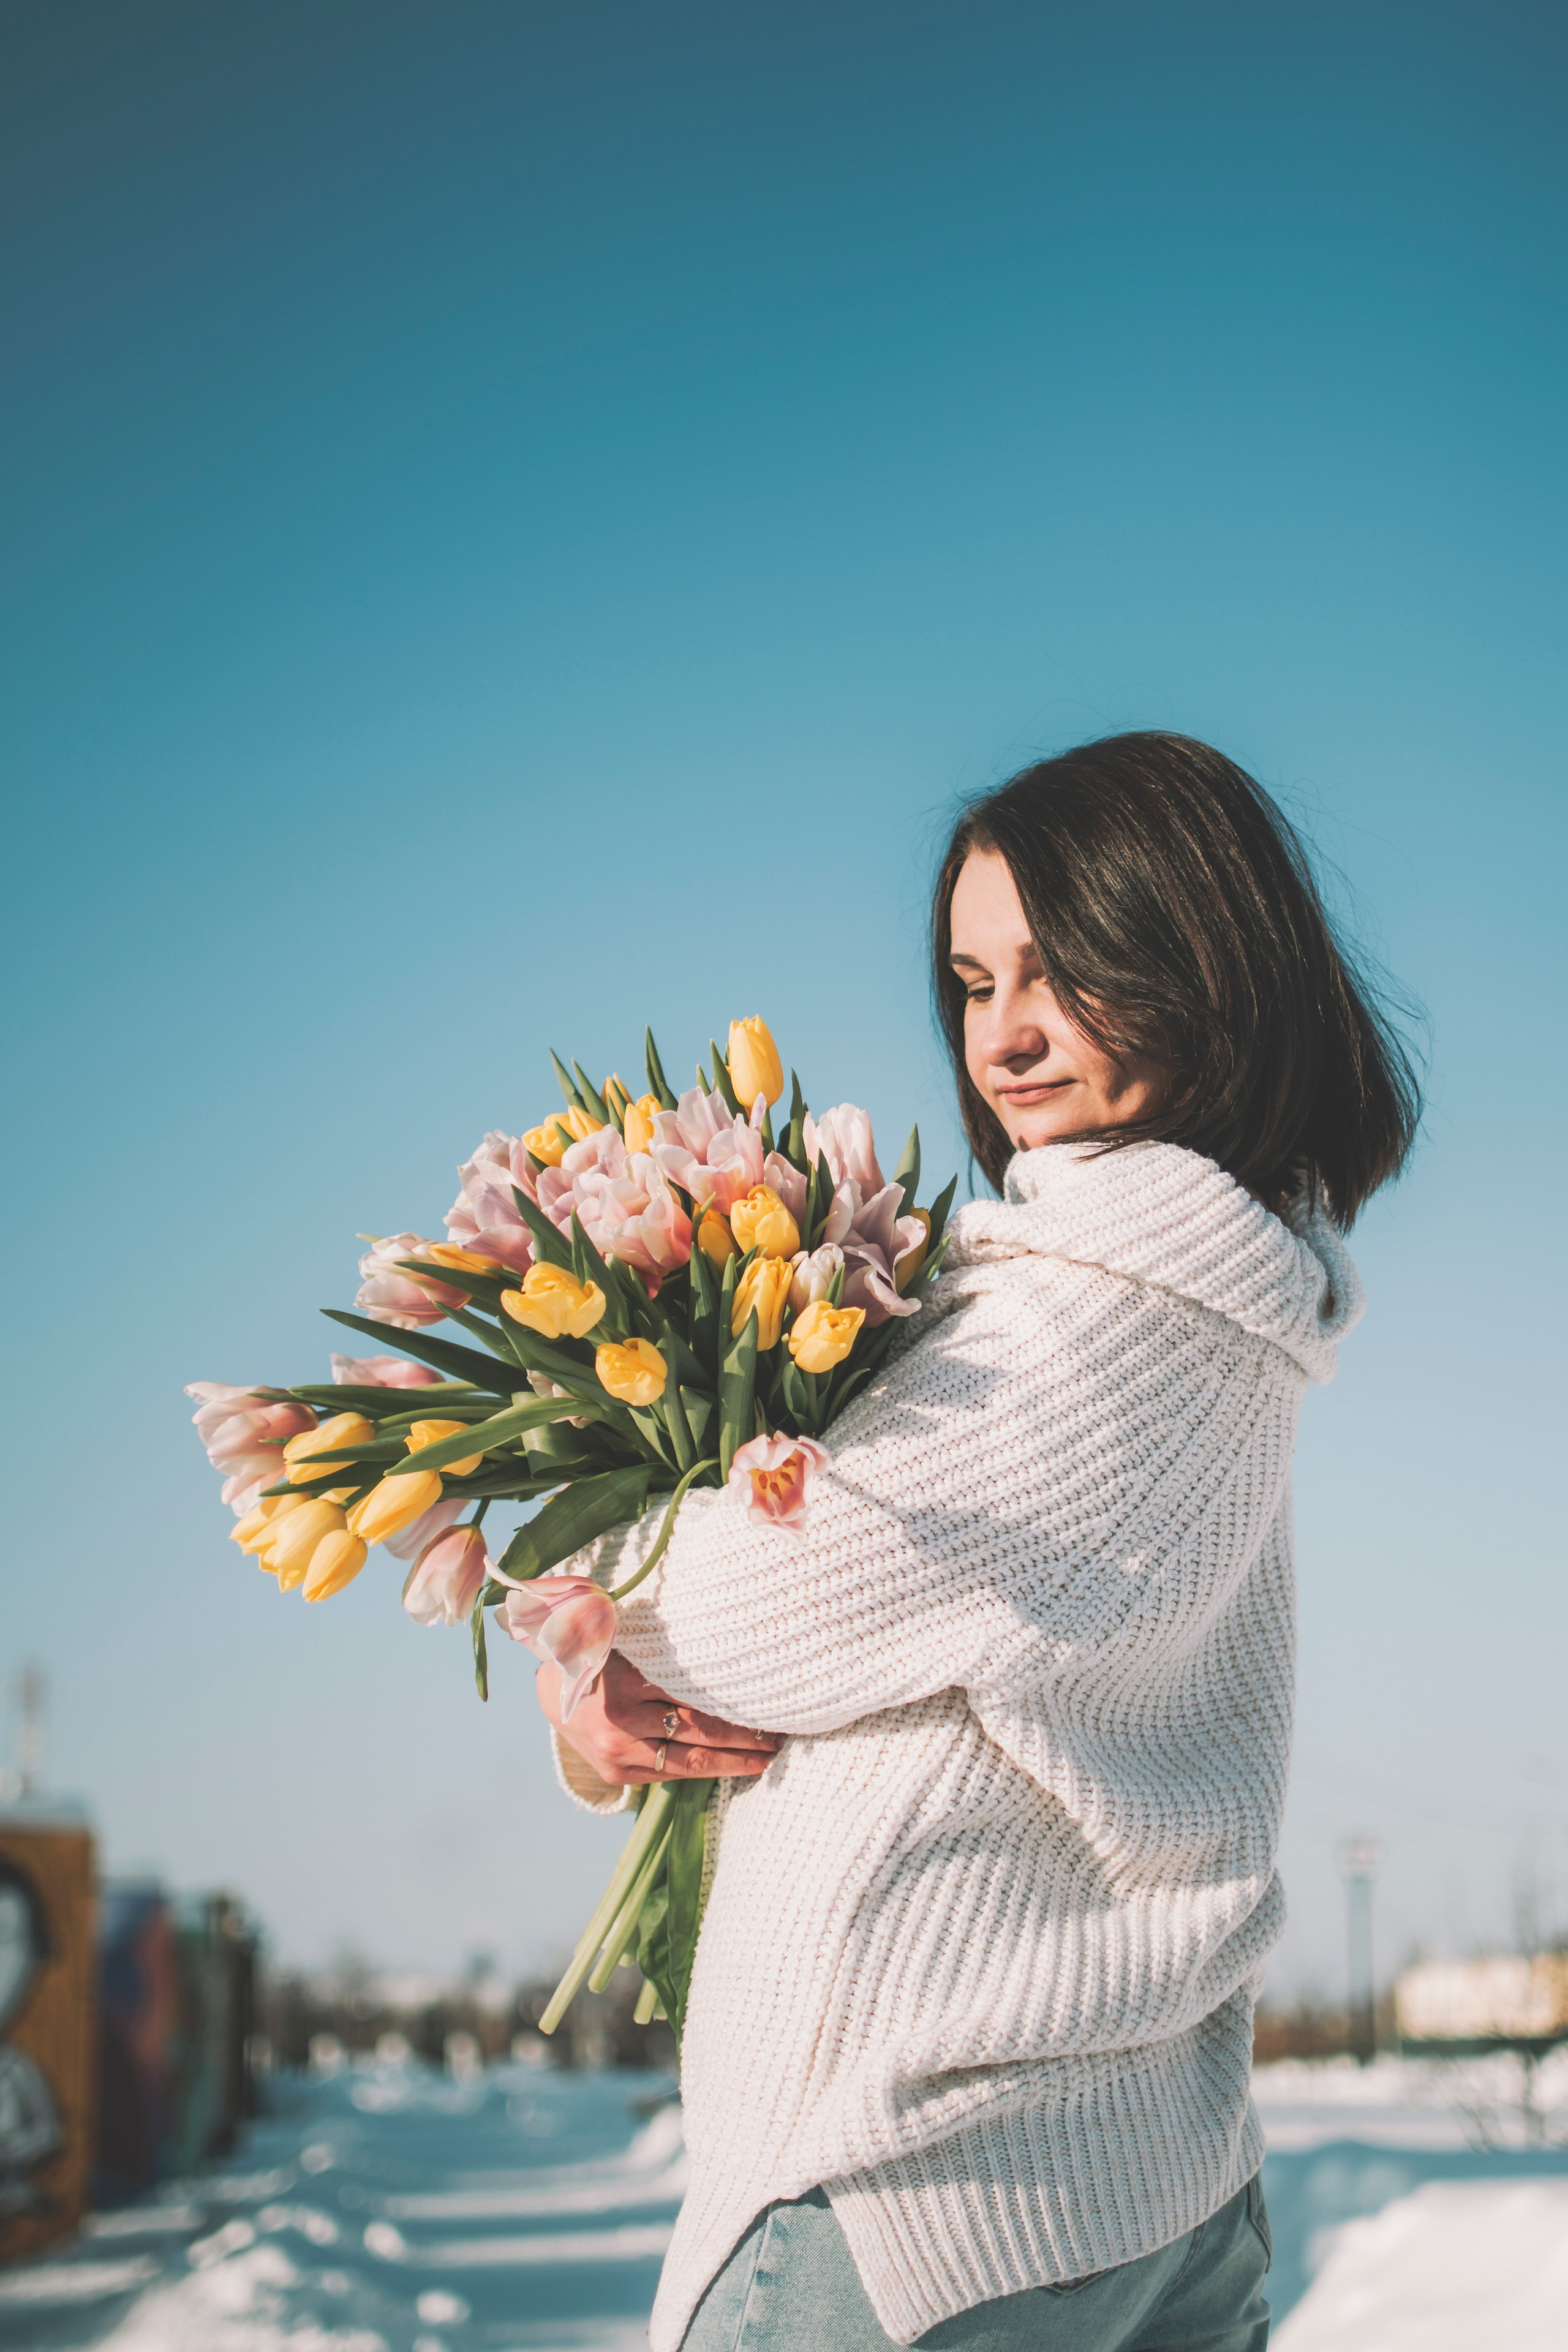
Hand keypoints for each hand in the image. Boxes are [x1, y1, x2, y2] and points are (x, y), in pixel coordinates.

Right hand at [536, 1650, 781, 1785]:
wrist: (555, 1690)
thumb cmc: (607, 1653)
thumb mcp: (629, 1636)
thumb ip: (665, 1641)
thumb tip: (729, 1640)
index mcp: (626, 1677)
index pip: (695, 1695)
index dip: (738, 1702)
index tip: (775, 1701)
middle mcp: (621, 1719)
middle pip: (700, 1731)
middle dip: (747, 1735)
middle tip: (785, 1734)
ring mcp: (617, 1752)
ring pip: (691, 1761)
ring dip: (736, 1760)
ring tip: (770, 1756)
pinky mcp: (617, 1776)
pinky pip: (671, 1775)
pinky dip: (707, 1771)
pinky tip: (735, 1766)